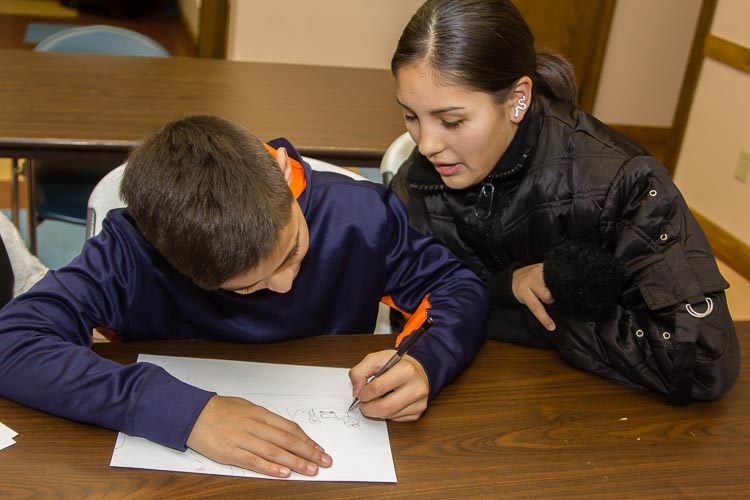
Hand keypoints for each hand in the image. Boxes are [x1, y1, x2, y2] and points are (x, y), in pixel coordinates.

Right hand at [186, 395, 331, 477]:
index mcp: (260, 414)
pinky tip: (284, 473)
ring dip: (296, 462)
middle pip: (288, 440)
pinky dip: (271, 468)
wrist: (192, 414)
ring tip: (311, 469)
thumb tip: (286, 431)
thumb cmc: (220, 410)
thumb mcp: (247, 408)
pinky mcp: (231, 452)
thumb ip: (266, 420)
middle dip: (309, 451)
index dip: (307, 440)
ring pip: (275, 452)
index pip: (290, 428)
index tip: (319, 449)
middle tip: (324, 460)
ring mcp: (243, 439)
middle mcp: (254, 425)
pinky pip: (254, 461)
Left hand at [349, 351, 428, 420]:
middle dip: (368, 408)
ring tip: (375, 400)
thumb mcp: (375, 359)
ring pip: (389, 416)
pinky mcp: (418, 412)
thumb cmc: (395, 364)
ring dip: (376, 411)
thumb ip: (359, 372)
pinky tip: (387, 403)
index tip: (360, 393)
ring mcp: (419, 402)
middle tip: (363, 404)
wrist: (416, 369)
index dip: (364, 393)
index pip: (378, 387)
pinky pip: (396, 419)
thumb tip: (356, 392)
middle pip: (385, 407)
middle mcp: (416, 387)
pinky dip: (386, 414)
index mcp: (406, 370)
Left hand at [512, 263, 555, 330]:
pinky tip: (558, 282)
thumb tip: (548, 322)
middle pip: (548, 295)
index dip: (544, 318)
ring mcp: (537, 271)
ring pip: (554, 285)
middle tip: (548, 299)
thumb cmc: (520, 291)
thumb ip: (533, 305)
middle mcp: (530, 279)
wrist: (514, 276)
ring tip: (552, 290)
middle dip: (550, 299)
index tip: (552, 327)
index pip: (535, 307)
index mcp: (523, 290)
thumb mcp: (522, 299)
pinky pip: (555, 274)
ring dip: (555, 290)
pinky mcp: (542, 265)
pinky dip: (557, 280)